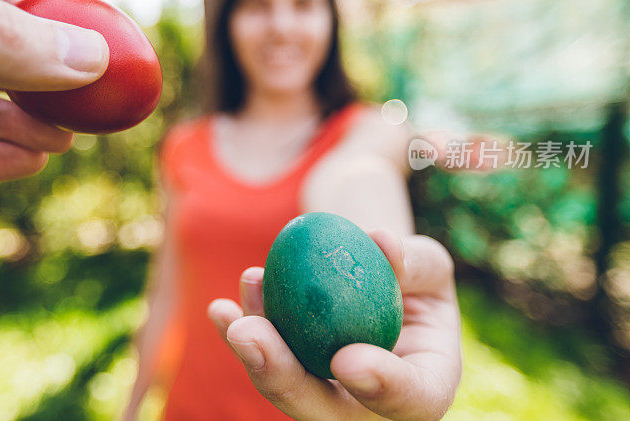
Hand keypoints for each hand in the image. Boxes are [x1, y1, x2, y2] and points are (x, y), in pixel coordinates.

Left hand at [208, 230, 461, 420]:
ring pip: (287, 391)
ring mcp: (328, 395)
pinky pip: (264, 365)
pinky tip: (219, 310)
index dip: (380, 386)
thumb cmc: (412, 275)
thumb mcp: (428, 264)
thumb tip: (382, 242)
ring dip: (255, 356)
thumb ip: (416, 261)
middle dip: (284, 380)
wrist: (379, 281)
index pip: (411, 398)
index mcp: (425, 384)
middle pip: (327, 410)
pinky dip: (239, 336)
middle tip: (250, 338)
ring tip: (235, 314)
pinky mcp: (294, 376)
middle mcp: (372, 405)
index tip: (345, 358)